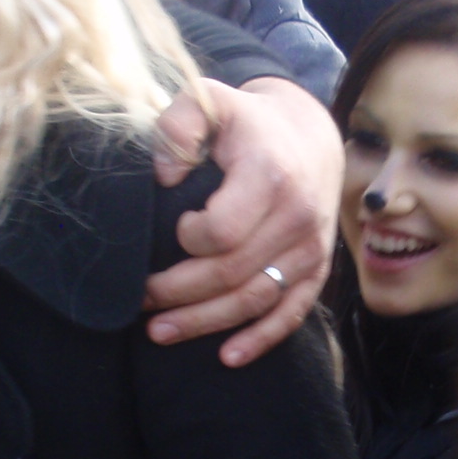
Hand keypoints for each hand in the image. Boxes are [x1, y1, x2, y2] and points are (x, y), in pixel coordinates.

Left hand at [147, 77, 341, 366]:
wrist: (309, 135)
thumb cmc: (246, 123)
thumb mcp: (210, 100)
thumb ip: (178, 125)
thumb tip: (164, 176)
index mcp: (271, 176)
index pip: (222, 232)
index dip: (188, 239)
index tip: (172, 229)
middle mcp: (298, 216)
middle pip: (231, 275)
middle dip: (178, 293)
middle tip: (140, 298)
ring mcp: (311, 248)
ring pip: (255, 300)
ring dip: (205, 323)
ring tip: (159, 331)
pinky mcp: (317, 269)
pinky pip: (291, 314)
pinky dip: (260, 340)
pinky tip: (227, 357)